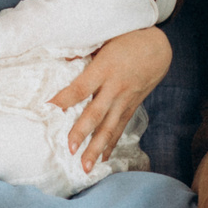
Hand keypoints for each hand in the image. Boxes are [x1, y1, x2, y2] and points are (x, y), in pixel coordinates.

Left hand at [54, 26, 169, 165]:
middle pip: (96, 113)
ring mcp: (125, 100)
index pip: (82, 87)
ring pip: (109, 127)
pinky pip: (120, 128)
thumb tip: (60, 64)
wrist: (159, 48)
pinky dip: (111, 145)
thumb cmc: (127, 39)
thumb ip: (83, 54)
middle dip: (82, 132)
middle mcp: (115, 87)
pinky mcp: (131, 107)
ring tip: (86, 167)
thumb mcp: (105, 40)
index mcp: (105, 68)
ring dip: (97, 148)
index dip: (65, 98)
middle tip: (69, 149)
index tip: (48, 108)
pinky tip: (102, 160)